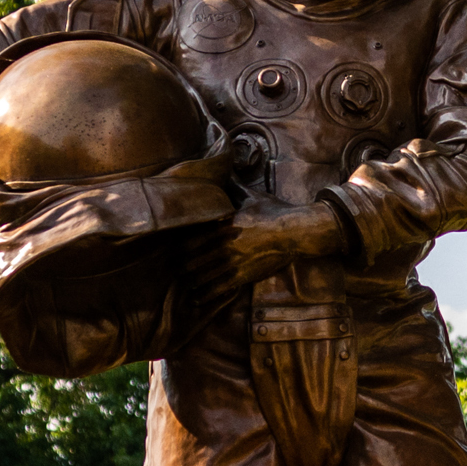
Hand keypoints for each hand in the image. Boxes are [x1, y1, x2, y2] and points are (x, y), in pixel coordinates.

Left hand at [181, 190, 346, 294]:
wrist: (295, 231)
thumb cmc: (272, 211)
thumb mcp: (249, 195)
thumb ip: (231, 186)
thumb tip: (222, 167)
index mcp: (220, 224)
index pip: (187, 238)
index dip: (175, 246)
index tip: (171, 250)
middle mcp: (222, 244)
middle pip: (189, 260)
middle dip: (180, 266)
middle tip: (174, 269)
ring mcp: (231, 262)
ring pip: (200, 277)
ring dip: (190, 281)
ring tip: (184, 284)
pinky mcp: (242, 276)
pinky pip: (217, 289)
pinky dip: (204, 295)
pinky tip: (197, 299)